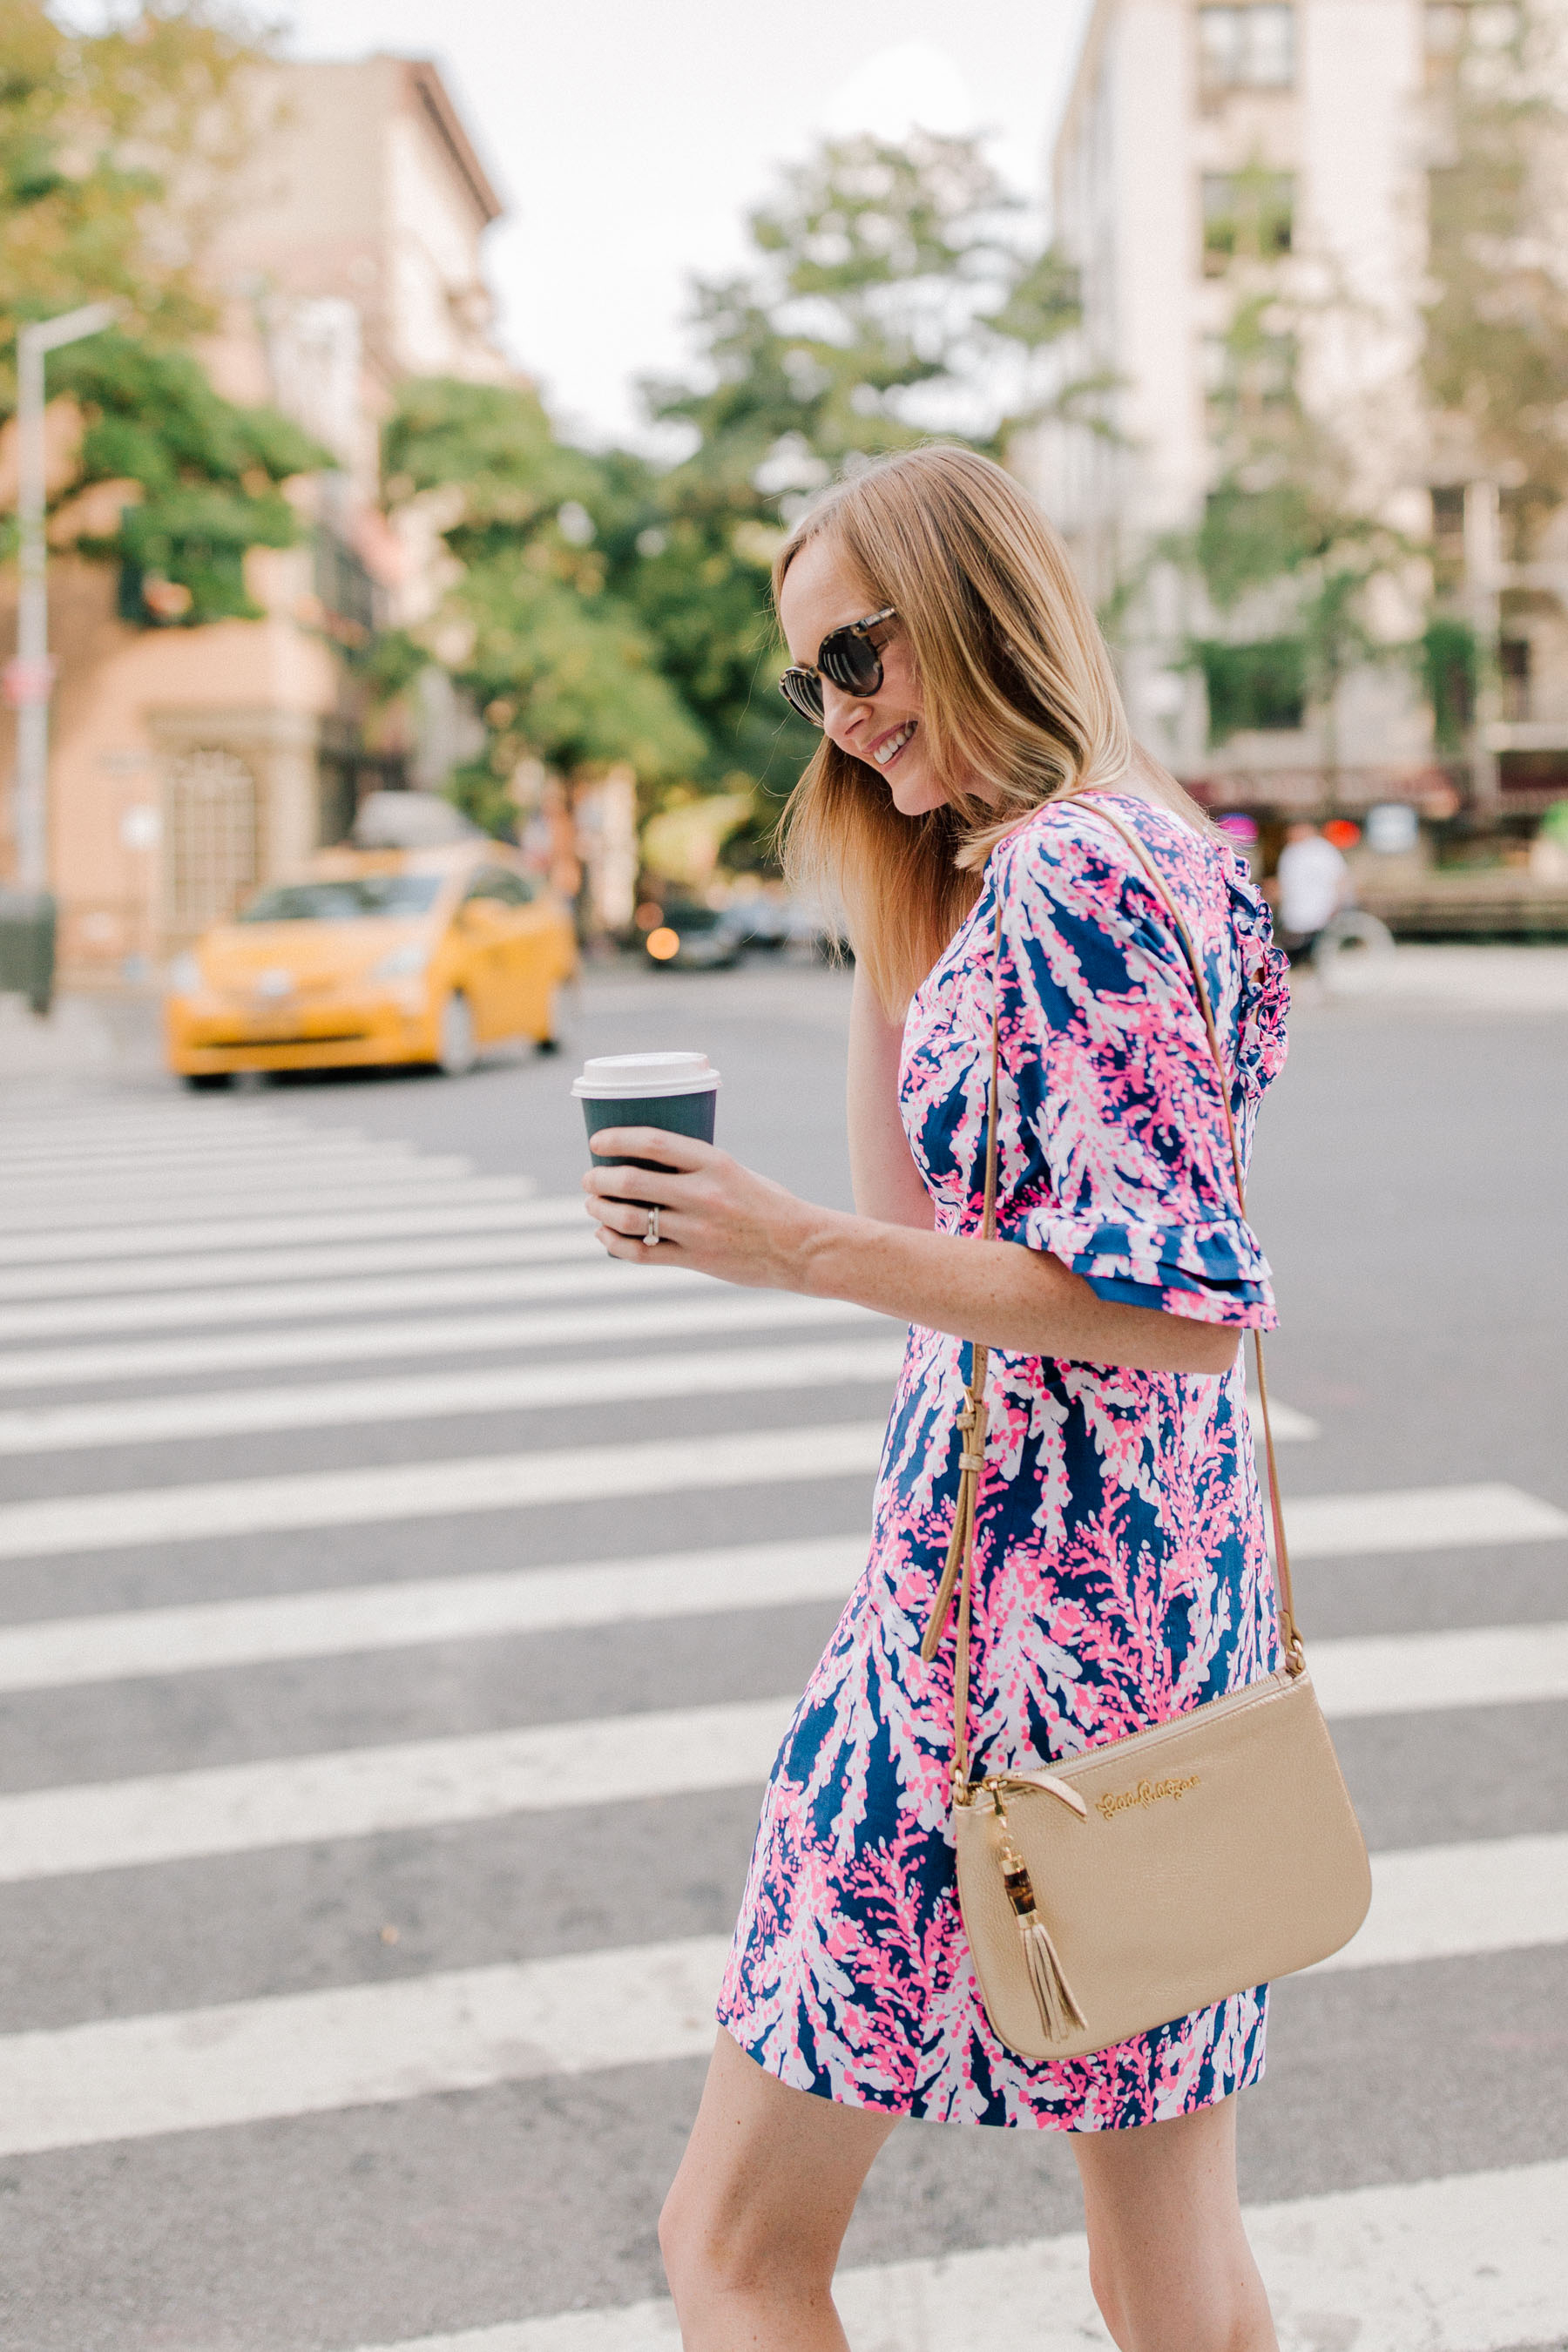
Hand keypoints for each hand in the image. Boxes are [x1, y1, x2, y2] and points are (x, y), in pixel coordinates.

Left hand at [581, 1129, 834, 1289]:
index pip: (654, 1143)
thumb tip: (652, 1163)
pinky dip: (614, 1243)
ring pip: (629, 1218)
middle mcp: (704, 1194)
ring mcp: (698, 1230)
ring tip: (592, 1204)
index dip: (617, 1139)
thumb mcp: (739, 1172)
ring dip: (600, 1210)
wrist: (801, 1248)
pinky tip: (604, 1235)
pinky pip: (641, 1253)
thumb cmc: (769, 1205)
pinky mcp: (696, 1259)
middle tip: (589, 1178)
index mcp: (716, 1163)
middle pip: (632, 1182)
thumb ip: (699, 1169)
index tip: (597, 1141)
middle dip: (599, 1179)